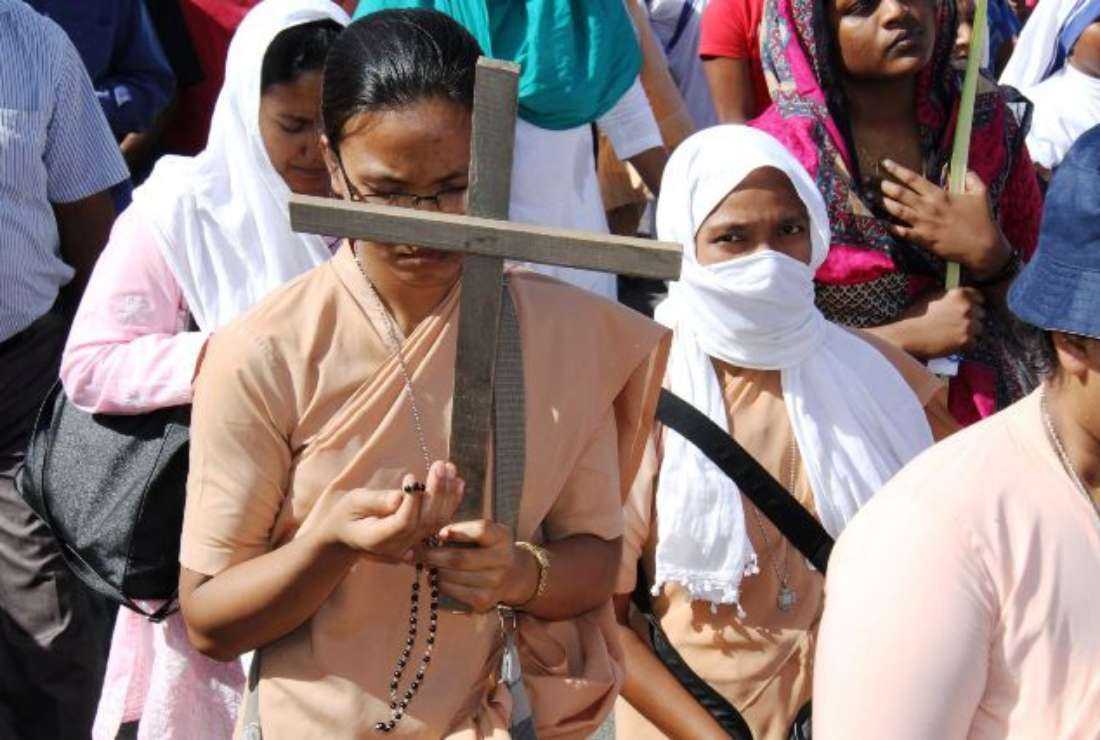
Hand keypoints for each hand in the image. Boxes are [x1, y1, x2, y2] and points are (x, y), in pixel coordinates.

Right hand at [321, 461, 464, 560]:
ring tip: (450, 468)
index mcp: (378, 539)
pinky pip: (440, 521)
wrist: (347, 536)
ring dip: (447, 494)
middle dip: (435, 492)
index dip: (412, 501)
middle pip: (425, 521)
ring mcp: (412, 544)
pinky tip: (457, 482)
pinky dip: (451, 501)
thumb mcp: (354, 503)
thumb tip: (400, 497)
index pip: (403, 522)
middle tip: (440, 465)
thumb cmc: (347, 514)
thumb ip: (376, 501)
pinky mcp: (420, 537)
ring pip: (436, 521)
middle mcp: (399, 546)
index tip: (411, 476)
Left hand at [416, 520, 537, 612]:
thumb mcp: (485, 532)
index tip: (439, 532)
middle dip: (432, 555)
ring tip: (423, 563)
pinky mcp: (484, 601)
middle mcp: (502, 560)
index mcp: (501, 536)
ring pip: (452, 577)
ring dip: (433, 570)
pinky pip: (453, 592)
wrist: (513, 575)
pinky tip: (435, 577)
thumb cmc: (488, 547)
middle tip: (414, 551)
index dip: (458, 531)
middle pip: (459, 558)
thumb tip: (426, 532)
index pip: (481, 530)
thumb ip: (463, 529)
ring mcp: (494, 583)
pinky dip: (439, 584)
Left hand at [878, 160, 1010, 278]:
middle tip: (874, 181)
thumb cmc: (982, 219)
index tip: (885, 164)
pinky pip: (902, 232)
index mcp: (940, 195)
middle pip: (901, 194)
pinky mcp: (923, 239)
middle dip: (886, 186)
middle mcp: (928, 207)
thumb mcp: (980, 193)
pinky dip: (891, 227)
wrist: (982, 247)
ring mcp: (923, 224)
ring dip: (885, 203)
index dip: (897, 170)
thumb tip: (961, 168)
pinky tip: (882, 222)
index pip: (913, 179)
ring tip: (874, 197)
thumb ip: (970, 177)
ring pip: (898, 211)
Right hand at [900, 288, 985, 357]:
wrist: (908, 336)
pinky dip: (965, 345)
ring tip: (954, 335)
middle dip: (971, 318)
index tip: (967, 309)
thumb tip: (955, 295)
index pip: (978, 297)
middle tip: (957, 324)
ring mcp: (968, 324)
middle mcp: (967, 308)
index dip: (972, 303)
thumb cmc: (915, 315)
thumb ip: (947, 294)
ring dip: (970, 332)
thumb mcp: (929, 296)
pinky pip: (974, 343)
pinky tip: (952, 344)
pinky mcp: (967, 340)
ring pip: (979, 328)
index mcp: (959, 294)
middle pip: (981, 313)